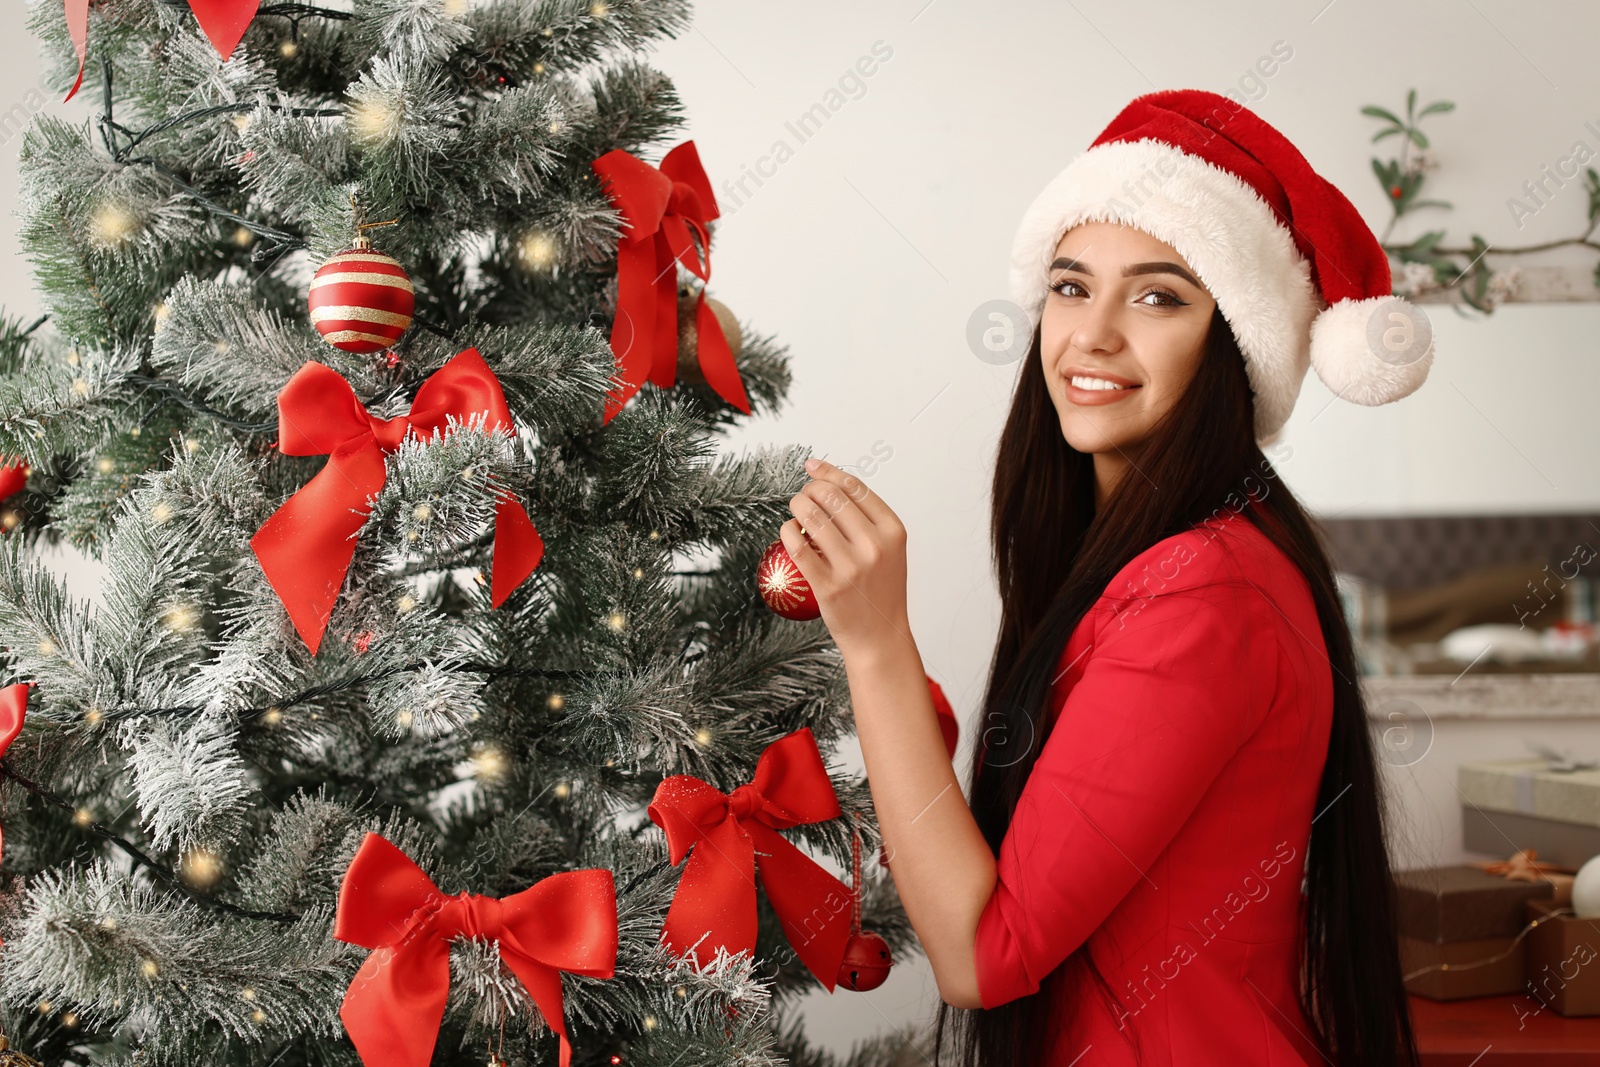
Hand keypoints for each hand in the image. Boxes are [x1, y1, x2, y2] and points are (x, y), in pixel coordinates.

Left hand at [782, 457, 912, 657]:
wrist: (880, 636)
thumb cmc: (882, 590)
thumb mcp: (890, 550)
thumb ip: (868, 520)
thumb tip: (831, 483)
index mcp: (893, 531)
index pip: (855, 488)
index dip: (828, 472)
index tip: (812, 467)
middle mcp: (874, 546)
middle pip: (831, 497)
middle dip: (809, 488)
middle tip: (803, 495)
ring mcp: (850, 566)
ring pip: (812, 516)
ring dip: (796, 505)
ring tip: (796, 510)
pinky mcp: (827, 585)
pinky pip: (797, 546)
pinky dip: (788, 531)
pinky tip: (789, 530)